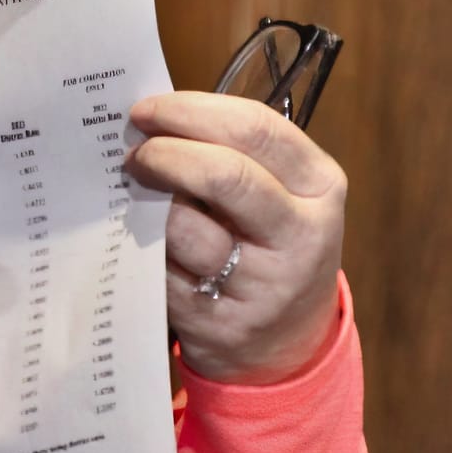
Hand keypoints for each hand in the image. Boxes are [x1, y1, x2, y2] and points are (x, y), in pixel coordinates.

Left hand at [125, 92, 347, 383]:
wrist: (284, 343)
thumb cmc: (268, 244)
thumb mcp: (278, 193)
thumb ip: (231, 152)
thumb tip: (151, 120)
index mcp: (319, 185)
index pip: (254, 128)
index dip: (190, 112)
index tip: (147, 110)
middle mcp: (301, 234)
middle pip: (223, 175)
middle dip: (165, 153)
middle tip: (134, 152)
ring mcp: (262, 284)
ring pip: (184, 227)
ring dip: (144, 204)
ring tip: (132, 194)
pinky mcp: (219, 322)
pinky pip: (161, 270)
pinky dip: (139, 247)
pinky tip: (137, 237)